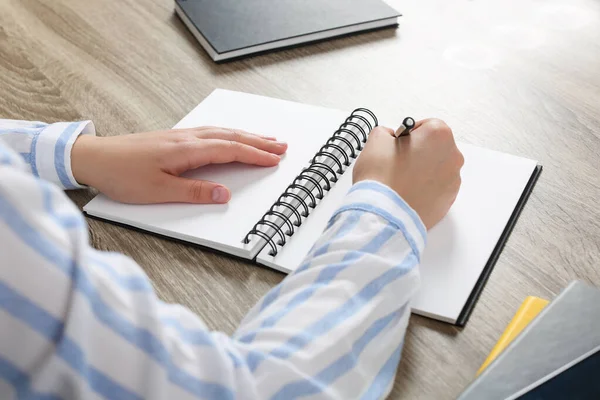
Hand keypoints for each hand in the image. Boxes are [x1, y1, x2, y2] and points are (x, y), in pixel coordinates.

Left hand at [71, 127, 287, 203]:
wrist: (94, 157)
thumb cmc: (122, 174)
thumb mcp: (159, 191)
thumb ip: (194, 192)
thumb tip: (224, 194)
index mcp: (186, 150)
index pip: (230, 150)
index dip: (254, 155)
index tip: (274, 159)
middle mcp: (186, 138)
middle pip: (231, 137)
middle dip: (258, 142)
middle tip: (281, 146)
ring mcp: (180, 136)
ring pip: (221, 132)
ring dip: (246, 136)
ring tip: (265, 139)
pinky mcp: (173, 138)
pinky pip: (210, 132)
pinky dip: (228, 134)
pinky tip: (230, 136)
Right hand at [353, 119, 463, 228]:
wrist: (383, 214)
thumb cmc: (381, 177)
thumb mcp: (376, 140)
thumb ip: (386, 132)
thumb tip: (391, 138)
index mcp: (439, 135)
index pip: (426, 125)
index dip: (409, 134)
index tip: (398, 144)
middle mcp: (452, 156)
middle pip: (435, 148)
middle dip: (418, 152)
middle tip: (397, 163)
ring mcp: (453, 180)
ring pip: (436, 169)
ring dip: (422, 171)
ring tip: (400, 181)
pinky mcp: (448, 200)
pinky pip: (437, 188)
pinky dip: (424, 188)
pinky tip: (407, 192)